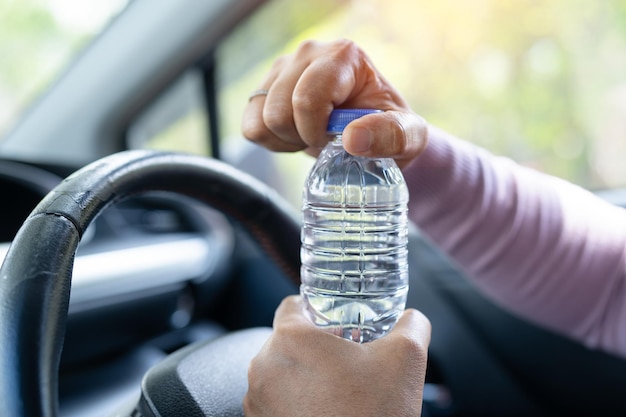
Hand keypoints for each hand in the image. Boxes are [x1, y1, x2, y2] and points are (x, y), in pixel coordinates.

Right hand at [242, 39, 427, 167]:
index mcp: (343, 55)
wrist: (373, 132)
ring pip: (260, 119)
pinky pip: (249, 125)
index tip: (337, 141)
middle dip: (301, 137)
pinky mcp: (266, 86)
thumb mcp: (408, 137)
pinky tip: (295, 135)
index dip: (316, 131)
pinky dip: (270, 140)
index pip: (307, 98)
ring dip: (286, 140)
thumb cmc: (391, 130)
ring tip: (312, 136)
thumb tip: (353, 139)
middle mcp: (309, 53)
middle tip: (327, 140)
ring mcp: (283, 67)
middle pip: (278, 111)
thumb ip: (391, 136)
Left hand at [243, 295, 430, 416]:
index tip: (333, 324)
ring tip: (333, 388)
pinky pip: (272, 400)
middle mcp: (263, 366)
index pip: (292, 305)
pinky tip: (321, 409)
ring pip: (277, 370)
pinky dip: (291, 400)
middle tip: (341, 360)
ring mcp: (257, 399)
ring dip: (299, 373)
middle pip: (285, 339)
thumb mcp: (407, 358)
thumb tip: (413, 319)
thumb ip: (411, 325)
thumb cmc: (374, 414)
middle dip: (312, 346)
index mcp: (290, 338)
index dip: (315, 309)